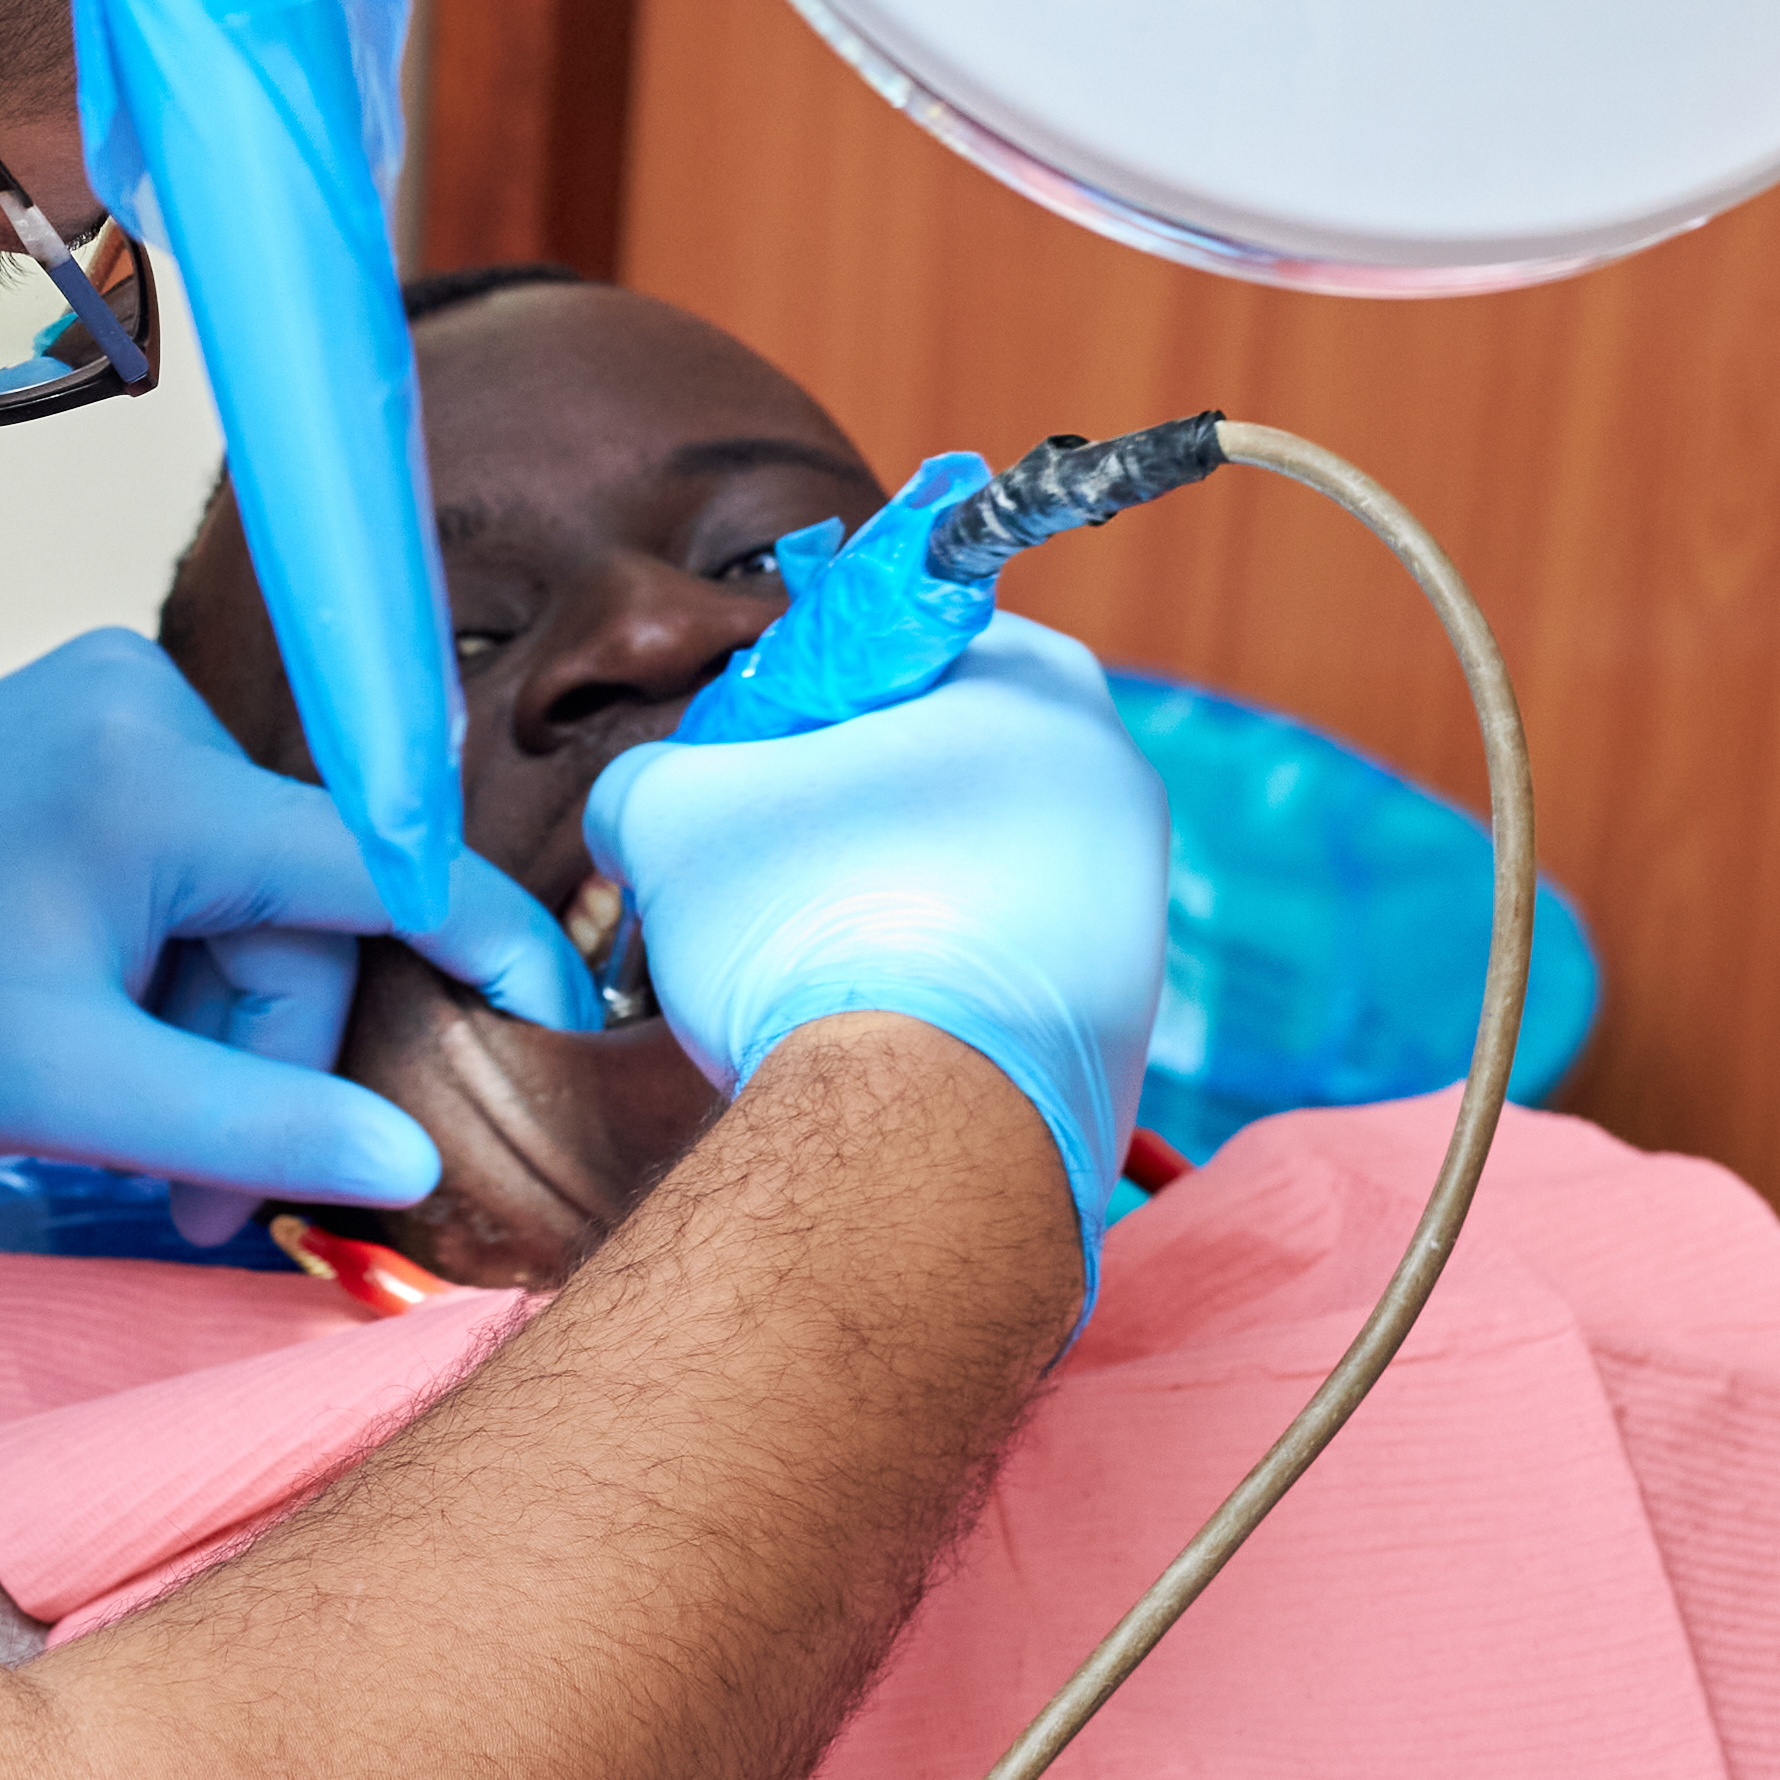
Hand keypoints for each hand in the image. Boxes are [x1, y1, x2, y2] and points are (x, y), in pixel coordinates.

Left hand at [0, 632, 599, 1233]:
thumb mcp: (67, 1092)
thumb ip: (246, 1128)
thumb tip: (408, 1161)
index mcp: (152, 781)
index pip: (378, 864)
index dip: (483, 945)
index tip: (563, 1013)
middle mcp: (153, 708)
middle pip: (305, 911)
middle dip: (263, 1052)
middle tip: (195, 1192)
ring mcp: (126, 703)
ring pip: (259, 899)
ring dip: (219, 1017)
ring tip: (129, 1110)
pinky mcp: (105, 725)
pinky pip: (208, 860)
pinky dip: (184, 957)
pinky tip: (112, 1015)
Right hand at [585, 613, 1164, 1248]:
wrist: (917, 1139)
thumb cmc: (807, 933)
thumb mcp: (669, 810)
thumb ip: (649, 774)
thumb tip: (643, 806)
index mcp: (1039, 684)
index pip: (894, 640)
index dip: (796, 698)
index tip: (744, 761)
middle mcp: (1117, 781)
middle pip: (939, 756)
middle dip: (842, 803)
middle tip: (760, 863)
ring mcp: (1135, 907)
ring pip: (970, 865)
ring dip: (883, 892)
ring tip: (806, 956)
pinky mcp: (1125, 1019)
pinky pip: (1001, 961)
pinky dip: (931, 976)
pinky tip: (869, 1024)